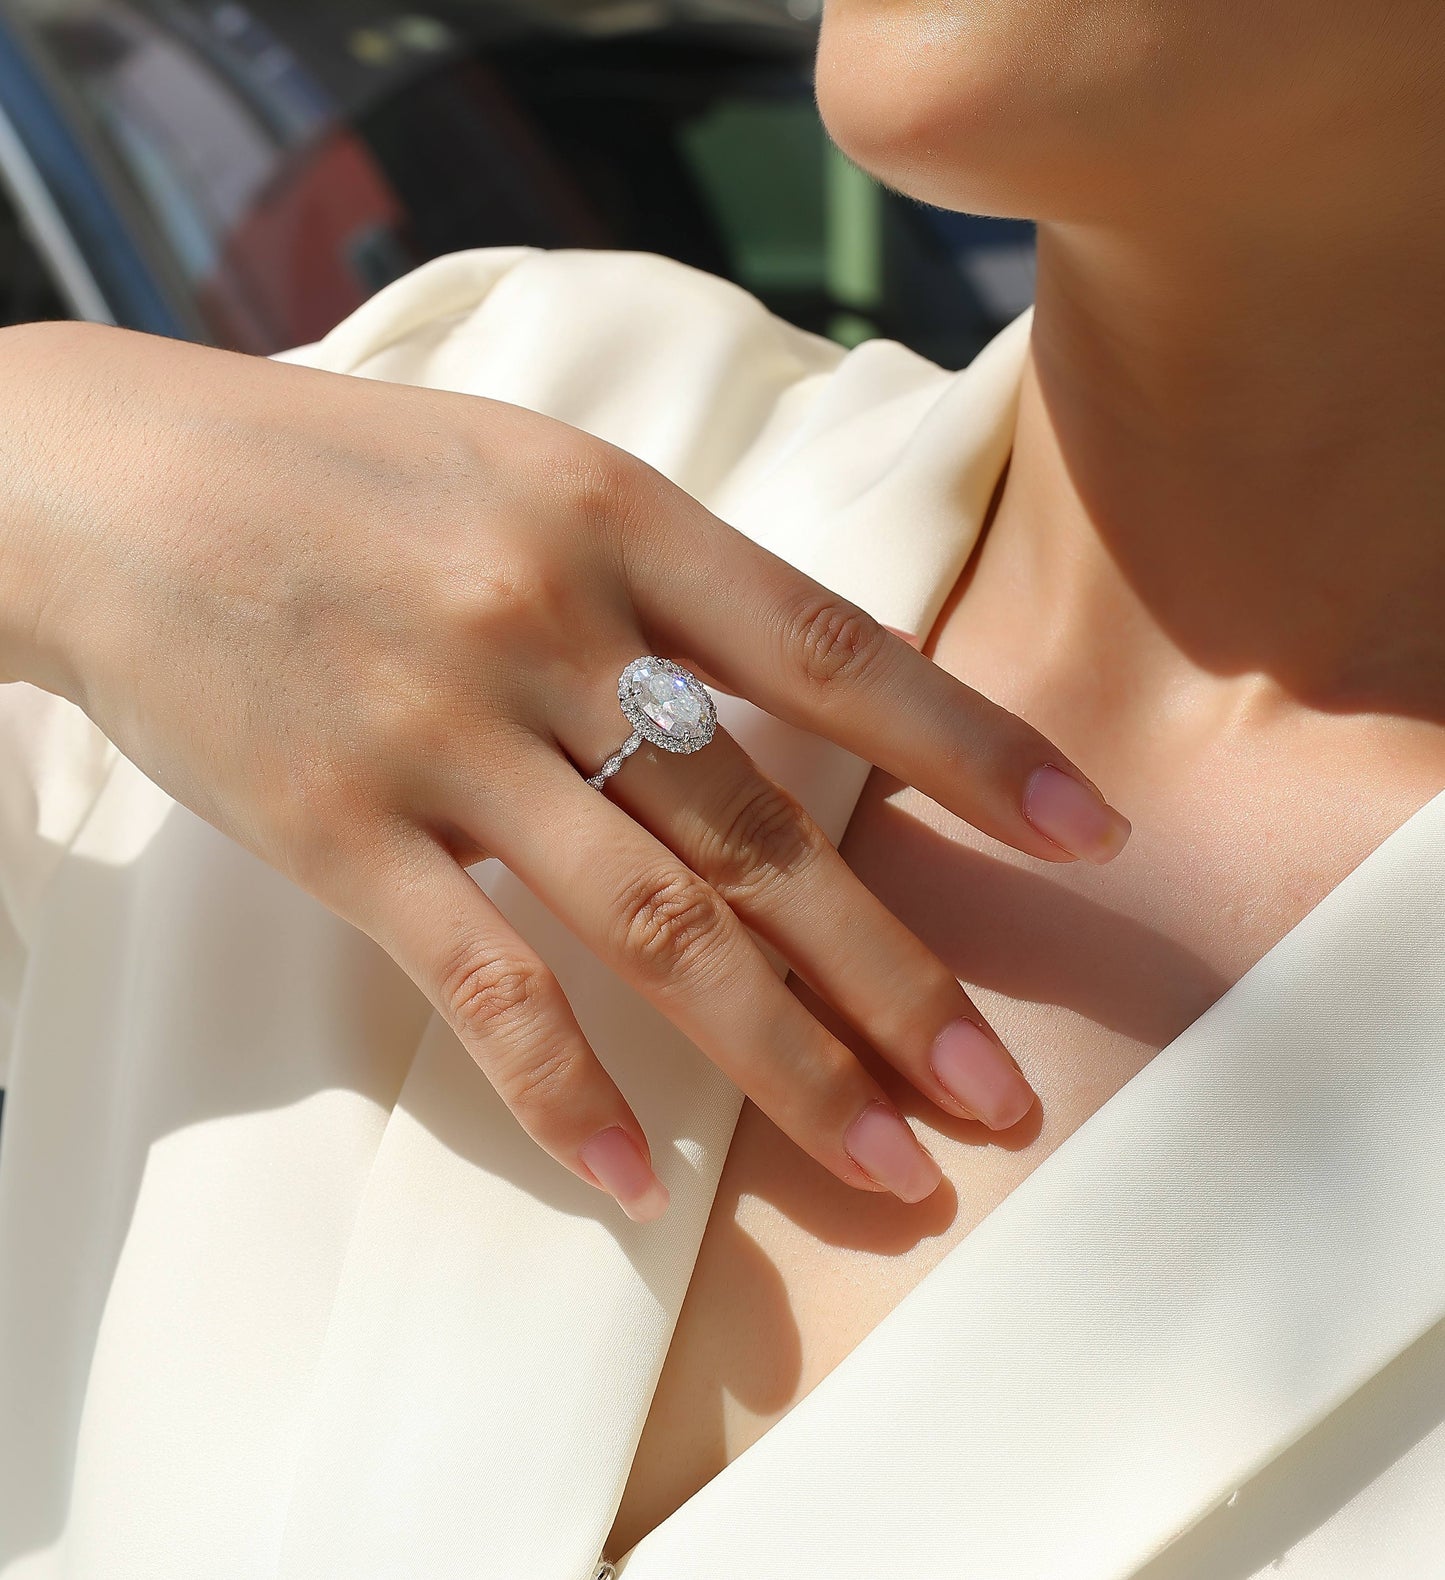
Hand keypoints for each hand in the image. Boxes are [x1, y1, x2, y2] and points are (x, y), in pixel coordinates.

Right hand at [0, 320, 1129, 1219]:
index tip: (1086, 836)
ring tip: (882, 1158)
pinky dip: (560, 1085)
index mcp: (617, 520)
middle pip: (767, 830)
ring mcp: (445, 734)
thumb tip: (818, 689)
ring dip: (780, 1059)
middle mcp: (550, 628)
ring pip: (652, 926)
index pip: (836, 650)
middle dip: (898, 975)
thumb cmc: (348, 475)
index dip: (975, 750)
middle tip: (1002, 1092)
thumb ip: (671, 578)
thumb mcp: (534, 472)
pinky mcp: (337, 827)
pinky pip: (475, 981)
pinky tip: (626, 1179)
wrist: (117, 482)